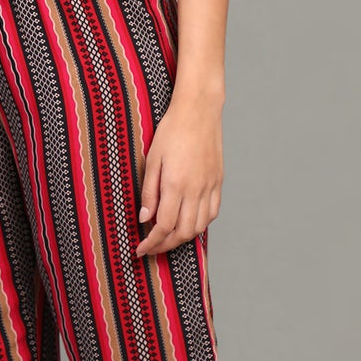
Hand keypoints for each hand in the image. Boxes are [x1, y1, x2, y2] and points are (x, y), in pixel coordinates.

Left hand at [135, 94, 223, 256]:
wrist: (199, 110)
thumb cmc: (172, 130)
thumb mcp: (152, 159)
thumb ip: (149, 192)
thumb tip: (145, 218)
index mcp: (176, 184)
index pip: (164, 226)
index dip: (152, 242)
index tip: (141, 249)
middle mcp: (196, 189)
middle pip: (184, 232)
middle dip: (166, 245)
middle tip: (152, 247)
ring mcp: (210, 186)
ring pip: (200, 226)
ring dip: (183, 237)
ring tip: (168, 237)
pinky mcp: (218, 181)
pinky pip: (212, 212)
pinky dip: (200, 223)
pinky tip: (188, 221)